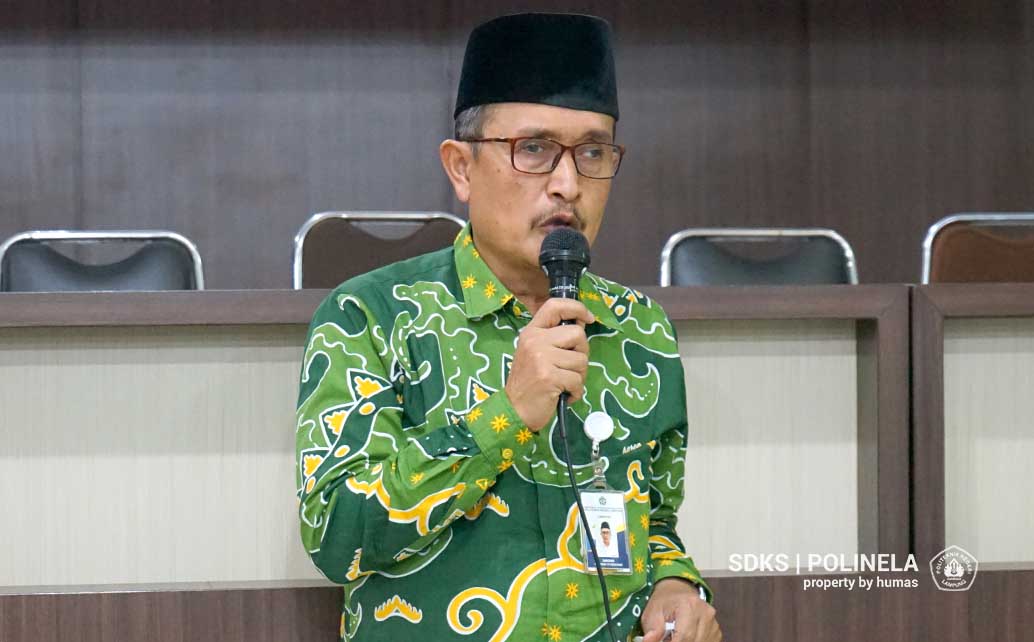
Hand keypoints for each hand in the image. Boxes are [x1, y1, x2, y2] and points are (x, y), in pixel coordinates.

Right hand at [504, 298, 593, 430]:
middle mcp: (535, 340)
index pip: (555, 306)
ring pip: (582, 359)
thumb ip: (554, 338)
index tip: (588, 318)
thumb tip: (582, 324)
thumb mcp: (536, 353)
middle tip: (570, 367)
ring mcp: (541, 358)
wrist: (514, 410)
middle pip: (578, 334)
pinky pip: (577, 380)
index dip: (576, 308)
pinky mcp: (549, 377)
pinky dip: (576, 391)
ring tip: (564, 383)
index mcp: (532, 332)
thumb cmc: (529, 382)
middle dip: (582, 352)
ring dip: (579, 376)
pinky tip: (564, 395)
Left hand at [640, 578, 720, 641]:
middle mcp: (705, 613)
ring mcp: (713, 622)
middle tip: (668, 637)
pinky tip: (686, 637)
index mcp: (689, 605)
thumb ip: (652, 629)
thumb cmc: (665, 602)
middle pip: (693, 641)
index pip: (684, 636)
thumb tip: (649, 641)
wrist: (678, 591)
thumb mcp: (653, 612)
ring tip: (675, 635)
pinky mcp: (716, 631)